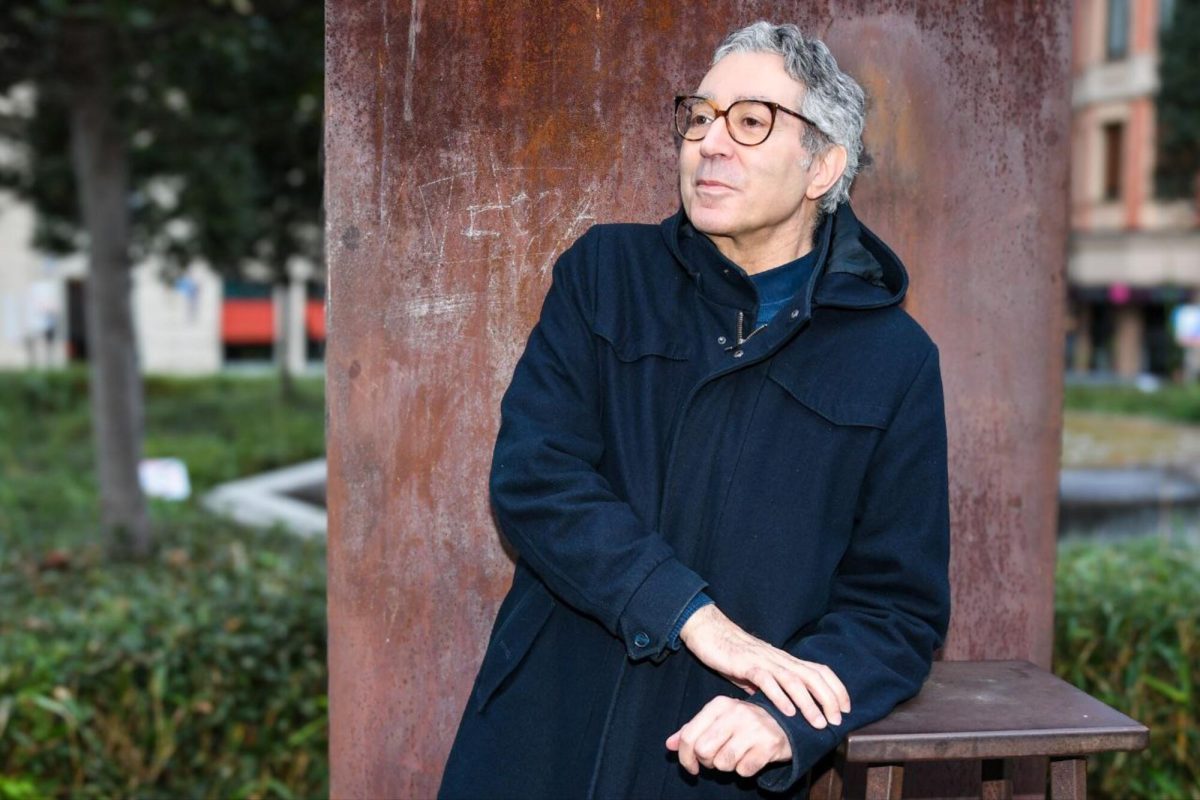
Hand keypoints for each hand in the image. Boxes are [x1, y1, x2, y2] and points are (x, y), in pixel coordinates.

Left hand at [665, 696, 790, 776]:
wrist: (785, 723)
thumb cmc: (744, 723)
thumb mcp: (717, 720)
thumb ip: (692, 731)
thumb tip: (669, 745)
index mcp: (719, 704)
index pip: (690, 736)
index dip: (685, 757)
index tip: (691, 767)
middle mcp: (736, 712)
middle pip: (704, 751)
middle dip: (708, 762)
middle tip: (718, 758)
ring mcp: (754, 728)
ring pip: (723, 763)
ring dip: (727, 766)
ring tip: (737, 755)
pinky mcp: (769, 745)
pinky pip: (744, 770)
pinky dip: (745, 770)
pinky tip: (752, 758)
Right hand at [679, 604, 849, 728]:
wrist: (708, 632)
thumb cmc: (731, 654)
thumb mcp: (756, 673)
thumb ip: (770, 687)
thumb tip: (781, 705)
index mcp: (784, 660)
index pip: (819, 670)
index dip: (836, 688)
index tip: (845, 708)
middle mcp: (779, 658)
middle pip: (813, 676)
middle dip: (829, 698)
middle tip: (837, 721)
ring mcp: (764, 660)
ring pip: (794, 680)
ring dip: (809, 703)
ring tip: (819, 723)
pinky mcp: (746, 664)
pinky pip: (767, 681)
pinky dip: (780, 696)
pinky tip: (788, 712)